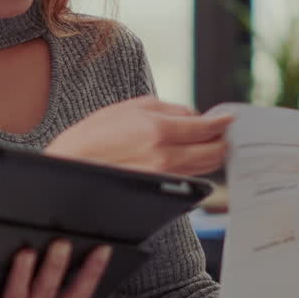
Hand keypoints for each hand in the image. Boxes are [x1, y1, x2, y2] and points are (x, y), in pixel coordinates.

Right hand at [46, 96, 232, 174]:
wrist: (69, 166)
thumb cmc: (91, 135)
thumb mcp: (126, 108)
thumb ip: (165, 108)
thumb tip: (192, 115)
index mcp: (157, 130)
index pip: (205, 128)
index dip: (222, 123)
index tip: (229, 119)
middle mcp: (164, 156)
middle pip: (212, 152)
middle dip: (222, 141)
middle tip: (224, 133)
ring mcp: (162, 176)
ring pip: (204, 168)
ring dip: (212, 155)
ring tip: (212, 145)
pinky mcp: (158, 189)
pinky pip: (188, 177)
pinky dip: (196, 167)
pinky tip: (191, 158)